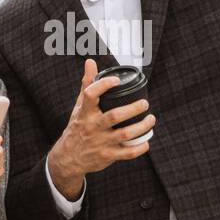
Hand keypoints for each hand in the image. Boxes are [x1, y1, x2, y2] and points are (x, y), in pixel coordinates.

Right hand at [47, 58, 153, 197]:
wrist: (68, 158)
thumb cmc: (78, 127)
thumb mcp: (79, 106)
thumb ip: (87, 84)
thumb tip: (90, 62)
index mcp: (85, 112)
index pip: (91, 94)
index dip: (104, 85)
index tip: (117, 81)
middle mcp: (92, 126)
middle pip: (115, 115)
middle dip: (133, 108)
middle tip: (145, 103)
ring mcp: (100, 142)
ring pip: (125, 134)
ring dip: (141, 127)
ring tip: (151, 119)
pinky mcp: (107, 156)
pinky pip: (127, 153)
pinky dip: (139, 147)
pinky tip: (146, 141)